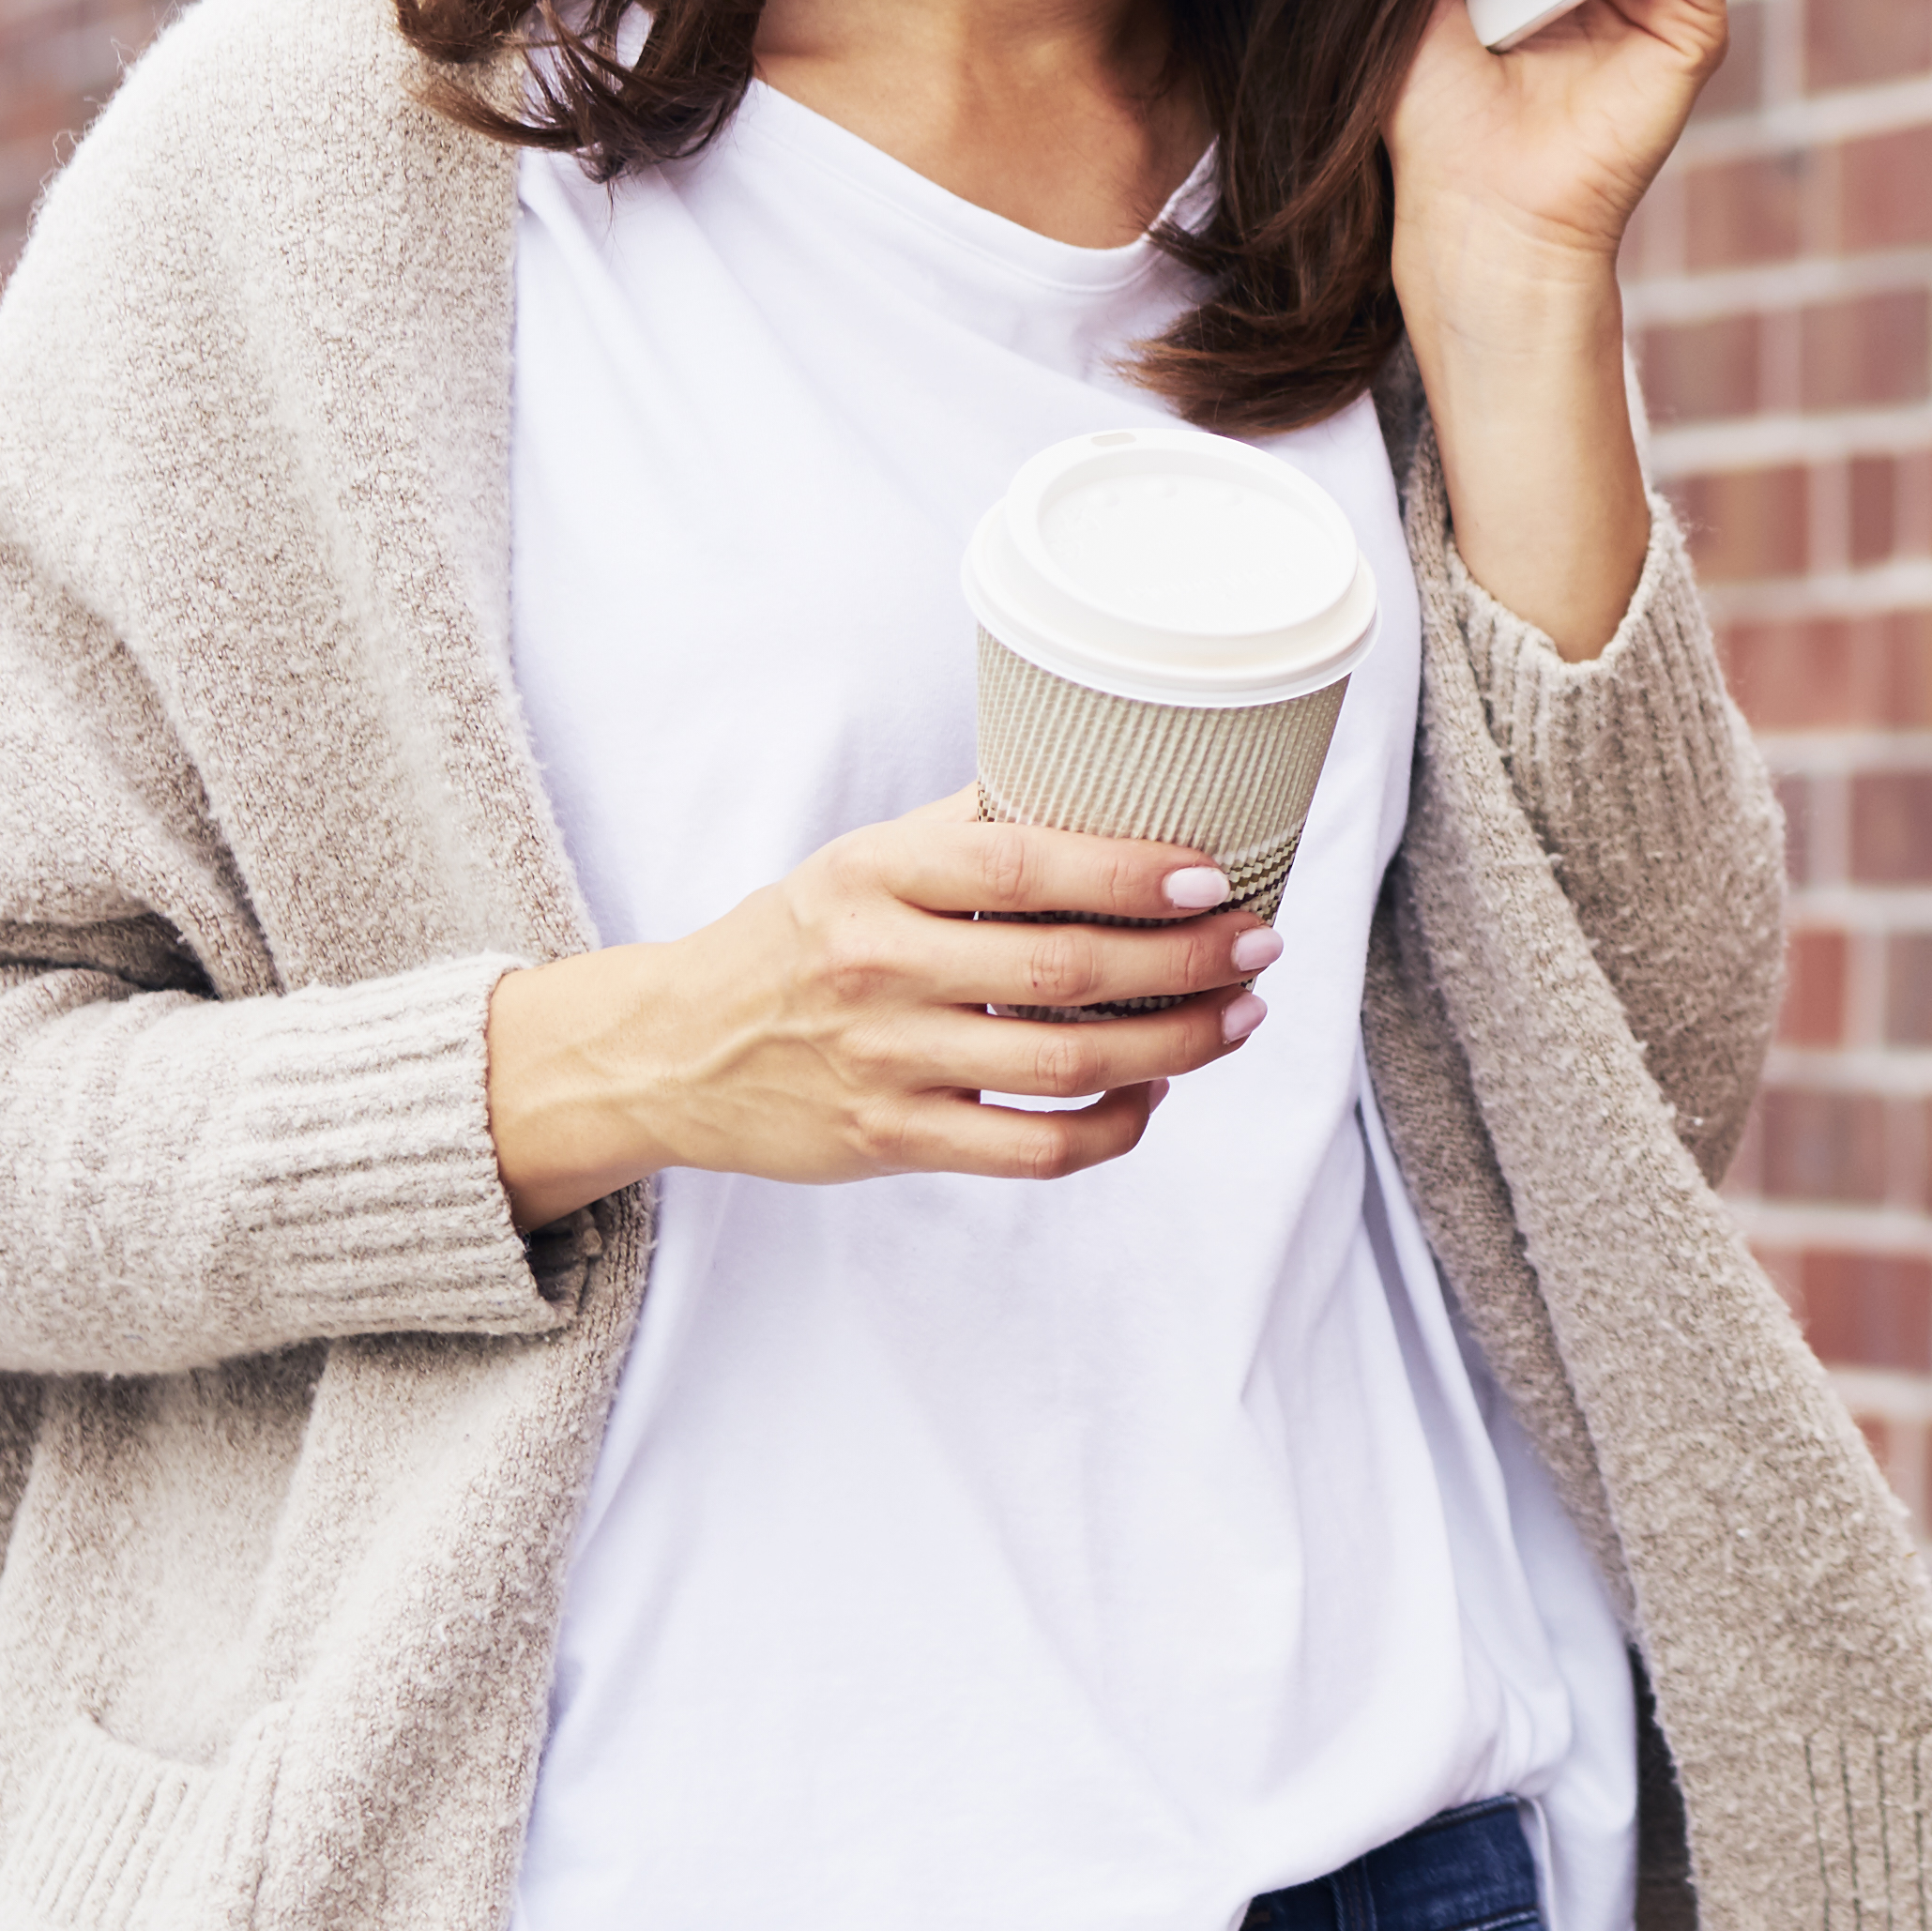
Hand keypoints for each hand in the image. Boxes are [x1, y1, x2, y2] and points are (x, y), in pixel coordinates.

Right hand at [483, 795, 1272, 1220]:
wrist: (672, 1051)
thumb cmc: (793, 943)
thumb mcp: (858, 862)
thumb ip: (965, 834)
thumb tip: (1102, 783)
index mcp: (873, 875)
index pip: (1021, 864)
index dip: (1129, 873)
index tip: (1214, 874)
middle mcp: (875, 965)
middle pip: (1065, 972)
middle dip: (1186, 961)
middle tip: (1259, 946)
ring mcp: (883, 1061)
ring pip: (1065, 1066)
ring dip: (1176, 1045)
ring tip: (1237, 1017)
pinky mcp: (890, 1141)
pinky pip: (1032, 1147)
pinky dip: (1113, 1125)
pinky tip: (1153, 1095)